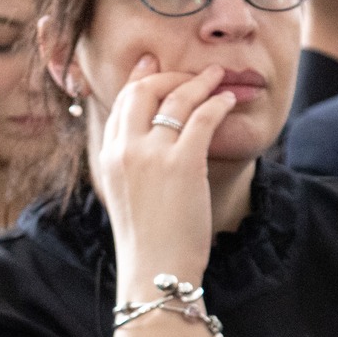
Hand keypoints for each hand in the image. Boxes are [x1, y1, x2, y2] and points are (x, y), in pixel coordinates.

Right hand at [91, 56, 234, 300]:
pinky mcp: (183, 164)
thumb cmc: (147, 244)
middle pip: (143, 91)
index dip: (139, 78)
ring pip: (176, 100)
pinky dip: (219, 103)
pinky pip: (203, 118)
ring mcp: (152, 155)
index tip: (153, 64)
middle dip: (170, 76)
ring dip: (200, 83)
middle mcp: (124, 150)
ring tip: (219, 77)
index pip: (120, 103)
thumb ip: (131, 168)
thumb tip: (148, 151)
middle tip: (193, 75)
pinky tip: (230, 100)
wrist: (155, 272)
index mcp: (107, 157)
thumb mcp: (126, 198)